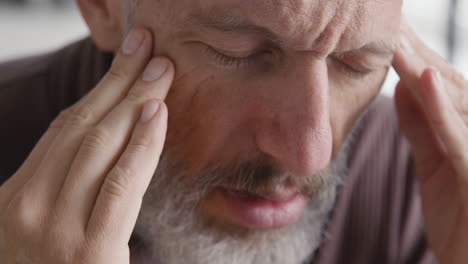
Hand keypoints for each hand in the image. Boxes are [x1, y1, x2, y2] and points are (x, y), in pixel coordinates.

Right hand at [0, 27, 173, 263]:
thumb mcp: (42, 226)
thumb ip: (65, 189)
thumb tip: (103, 146)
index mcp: (14, 196)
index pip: (65, 130)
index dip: (99, 91)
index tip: (126, 61)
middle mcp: (25, 205)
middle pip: (81, 127)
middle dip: (118, 82)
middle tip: (148, 48)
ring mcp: (51, 228)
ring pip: (97, 146)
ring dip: (133, 100)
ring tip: (161, 69)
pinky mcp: (87, 252)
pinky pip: (117, 185)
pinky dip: (138, 146)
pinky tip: (156, 113)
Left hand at [393, 23, 467, 263]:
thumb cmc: (461, 213)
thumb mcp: (435, 163)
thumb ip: (421, 125)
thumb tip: (403, 85)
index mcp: (462, 126)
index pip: (432, 81)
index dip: (406, 52)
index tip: (379, 27)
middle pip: (441, 80)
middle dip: (411, 47)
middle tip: (383, 17)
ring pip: (452, 99)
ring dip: (422, 65)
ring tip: (395, 35)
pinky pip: (460, 138)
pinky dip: (442, 109)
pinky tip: (424, 79)